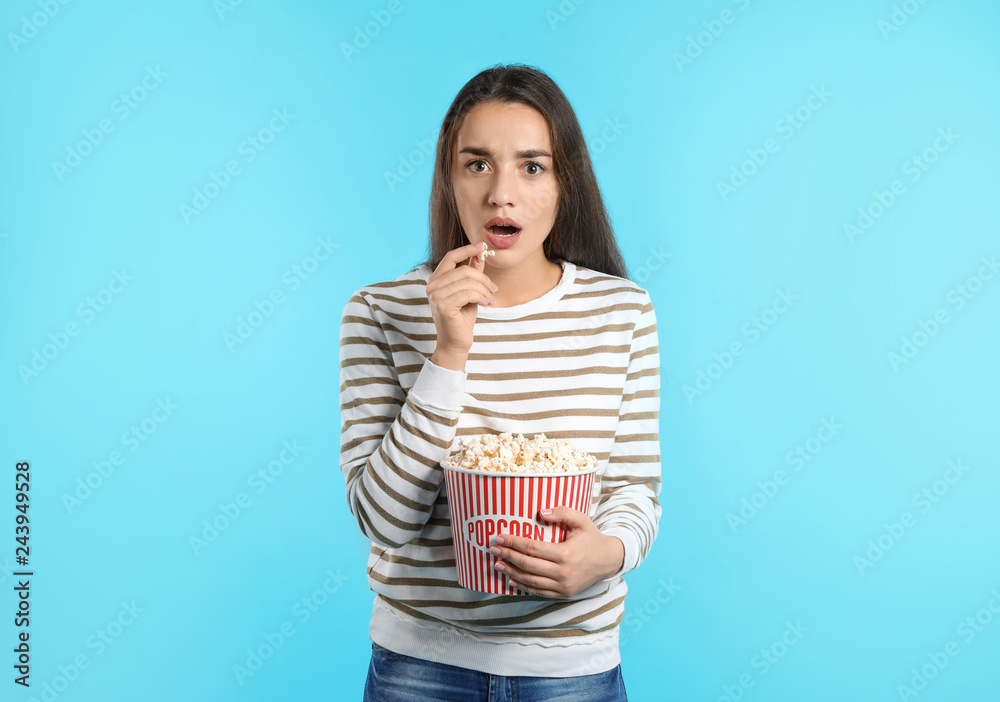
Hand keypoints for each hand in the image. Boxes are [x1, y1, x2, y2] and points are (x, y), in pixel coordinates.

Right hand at [426, 242, 497, 369]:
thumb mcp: (469, 292)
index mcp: (436, 279)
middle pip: (463, 270)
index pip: (451, 257)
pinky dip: (481, 297)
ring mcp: (436, 295)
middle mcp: (432, 285)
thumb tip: (480, 254)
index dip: (467, 250)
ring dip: (484, 290)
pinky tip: (486, 304)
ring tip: (490, 299)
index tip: (483, 247)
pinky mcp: (443, 305)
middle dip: (483, 279)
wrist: (456, 342)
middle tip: (494, 289)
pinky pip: (468, 293)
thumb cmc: (462, 318)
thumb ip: (472, 273)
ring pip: (468, 282)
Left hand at [490, 506, 624, 597]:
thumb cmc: (592, 538)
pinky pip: (538, 591)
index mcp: (565, 554)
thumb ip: (561, 512)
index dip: (513, 543)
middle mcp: (563, 572)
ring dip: (511, 572)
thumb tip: (540, 513)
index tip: (499, 538)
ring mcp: (563, 586)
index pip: (532, 548)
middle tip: (493, 549)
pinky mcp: (563, 594)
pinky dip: (523, 586)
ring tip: (497, 564)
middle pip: (528, 565)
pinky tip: (511, 578)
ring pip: (530, 580)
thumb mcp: (581, 520)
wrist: (609, 560)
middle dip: (508, 556)